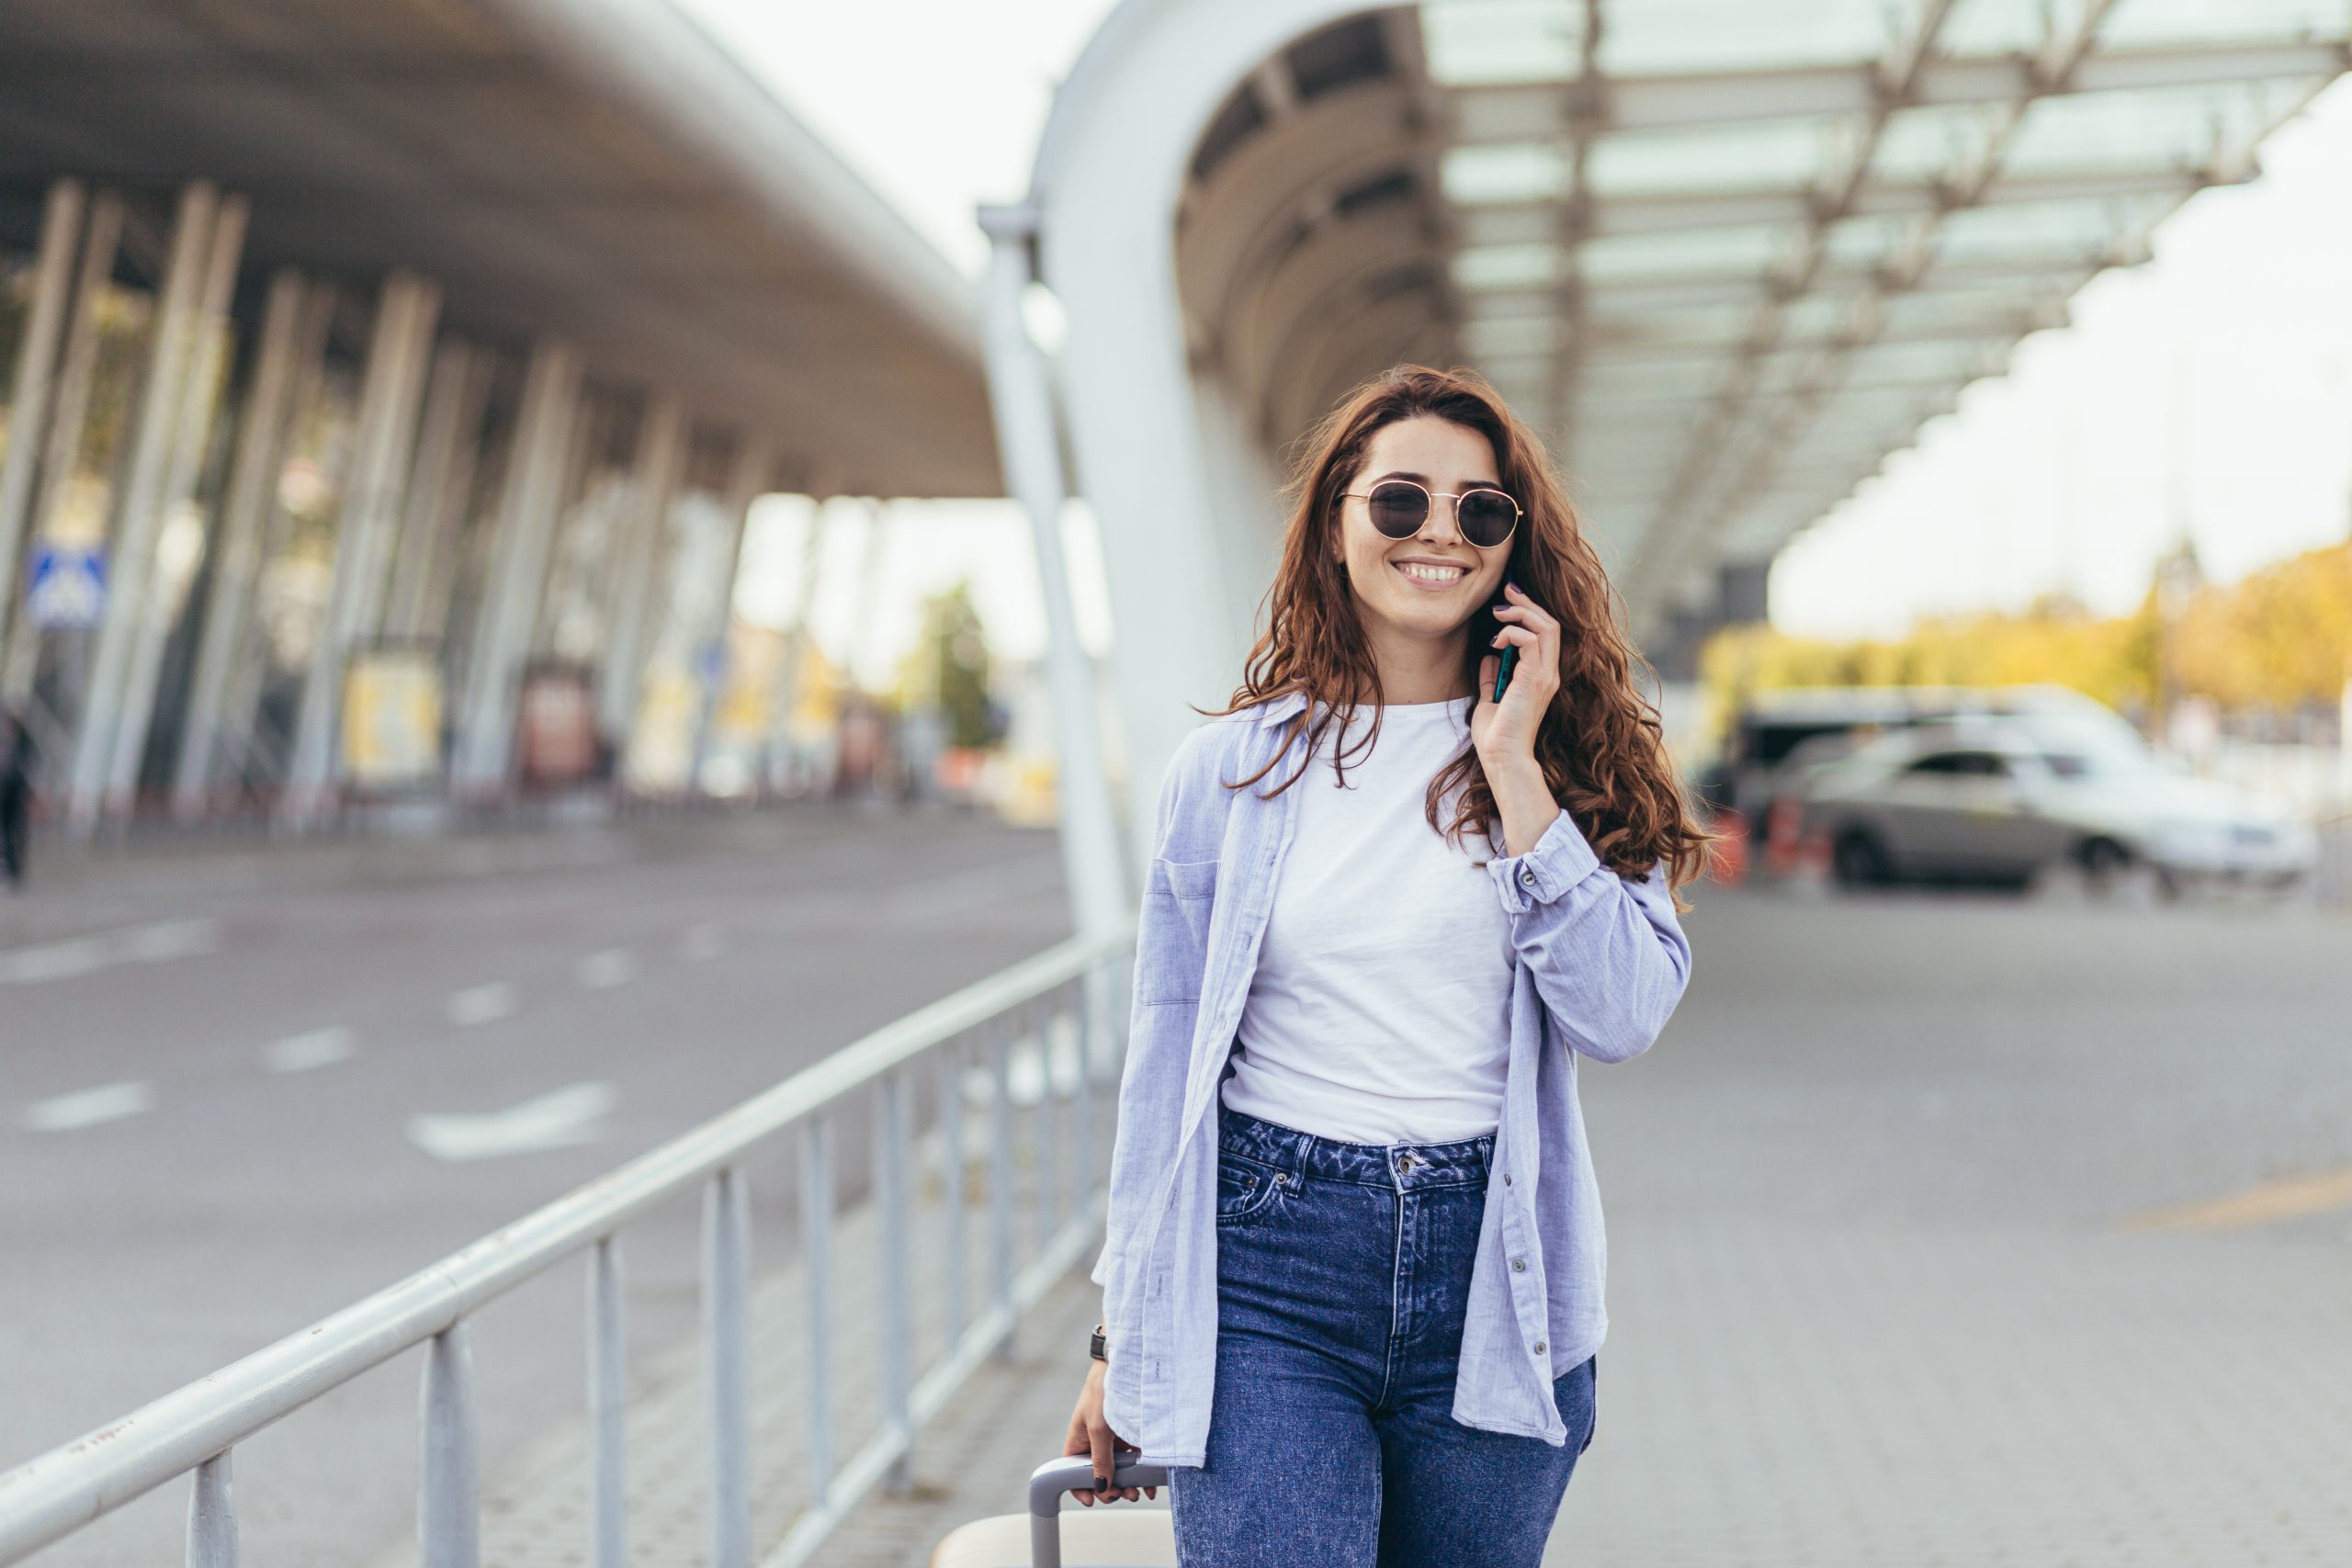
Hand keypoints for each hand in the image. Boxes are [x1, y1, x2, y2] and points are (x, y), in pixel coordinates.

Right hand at [1063, 1360, 1155, 1505]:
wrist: (1125, 1361)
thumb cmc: (1103, 1389)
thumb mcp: (1098, 1428)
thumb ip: (1100, 1459)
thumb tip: (1101, 1486)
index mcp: (1078, 1438)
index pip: (1072, 1471)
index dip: (1079, 1488)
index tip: (1093, 1500)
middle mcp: (1095, 1440)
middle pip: (1099, 1473)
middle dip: (1110, 1488)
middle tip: (1122, 1495)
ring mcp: (1114, 1437)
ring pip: (1120, 1469)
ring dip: (1128, 1483)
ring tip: (1138, 1491)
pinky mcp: (1132, 1432)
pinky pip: (1135, 1458)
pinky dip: (1141, 1472)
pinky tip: (1149, 1482)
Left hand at [1472, 580, 1561, 769]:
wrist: (1502, 757)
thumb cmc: (1496, 735)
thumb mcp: (1490, 699)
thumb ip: (1492, 678)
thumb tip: (1489, 658)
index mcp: (1542, 677)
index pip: (1546, 634)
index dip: (1530, 612)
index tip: (1508, 600)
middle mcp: (1549, 674)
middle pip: (1550, 624)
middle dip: (1527, 603)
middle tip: (1506, 590)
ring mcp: (1545, 676)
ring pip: (1545, 627)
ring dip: (1520, 612)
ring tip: (1498, 612)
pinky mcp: (1534, 679)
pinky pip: (1529, 640)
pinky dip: (1512, 632)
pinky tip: (1496, 640)